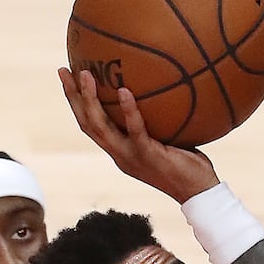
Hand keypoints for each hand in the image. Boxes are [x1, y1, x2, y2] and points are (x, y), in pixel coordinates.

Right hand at [57, 67, 220, 203]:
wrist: (199, 193)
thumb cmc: (189, 164)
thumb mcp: (167, 137)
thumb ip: (156, 118)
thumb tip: (160, 86)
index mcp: (120, 150)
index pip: (90, 125)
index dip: (76, 102)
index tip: (68, 77)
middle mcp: (120, 154)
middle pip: (86, 124)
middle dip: (73, 97)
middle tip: (64, 71)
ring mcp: (131, 157)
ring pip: (100, 127)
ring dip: (90, 100)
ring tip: (85, 74)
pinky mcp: (148, 156)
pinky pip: (135, 130)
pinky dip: (129, 110)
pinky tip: (125, 91)